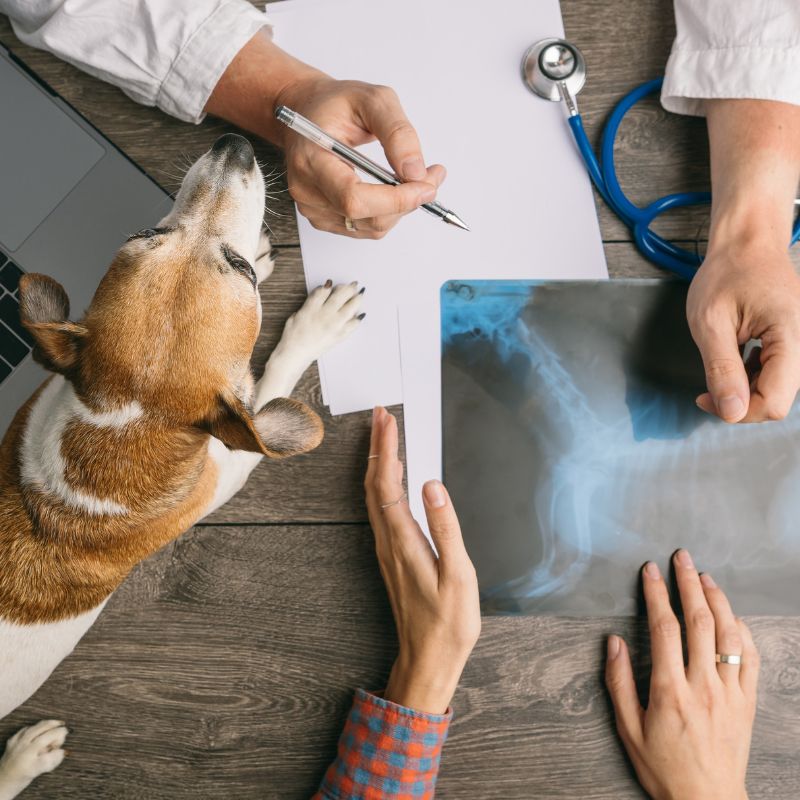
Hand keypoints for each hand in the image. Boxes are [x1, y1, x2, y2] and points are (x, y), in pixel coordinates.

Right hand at [206, 33, 443, 238]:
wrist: (306, 113)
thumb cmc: (334, 105)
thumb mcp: (372, 99)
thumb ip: (397, 132)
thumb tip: (415, 171)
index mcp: (311, 159)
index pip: (353, 198)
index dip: (395, 199)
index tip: (426, 185)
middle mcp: (307, 190)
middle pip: (366, 218)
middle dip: (407, 202)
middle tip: (432, 177)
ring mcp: (314, 209)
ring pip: (372, 227)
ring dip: (401, 208)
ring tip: (414, 179)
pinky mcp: (325, 219)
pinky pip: (367, 228)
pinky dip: (389, 212)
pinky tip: (393, 190)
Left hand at [364, 407, 480, 714]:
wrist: (427, 658)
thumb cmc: (448, 622)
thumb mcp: (458, 575)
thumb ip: (445, 528)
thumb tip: (432, 486)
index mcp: (403, 541)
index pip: (388, 483)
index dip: (386, 449)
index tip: (386, 420)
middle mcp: (388, 541)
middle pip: (374, 484)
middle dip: (377, 447)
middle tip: (381, 416)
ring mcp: (386, 549)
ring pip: (373, 496)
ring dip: (377, 463)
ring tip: (384, 438)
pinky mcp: (391, 556)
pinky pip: (379, 510)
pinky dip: (381, 484)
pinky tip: (390, 479)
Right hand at [606, 550, 758, 799]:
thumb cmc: (664, 767)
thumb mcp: (628, 729)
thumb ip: (619, 683)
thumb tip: (613, 642)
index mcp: (670, 691)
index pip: (664, 628)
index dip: (656, 594)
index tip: (650, 571)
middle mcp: (704, 686)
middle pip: (699, 621)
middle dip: (688, 583)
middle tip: (681, 558)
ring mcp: (730, 693)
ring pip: (728, 634)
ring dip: (717, 599)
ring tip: (705, 576)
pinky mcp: (748, 703)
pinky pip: (751, 659)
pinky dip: (742, 631)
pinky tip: (732, 616)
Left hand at [687, 242, 799, 421]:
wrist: (747, 244)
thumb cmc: (727, 273)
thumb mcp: (710, 323)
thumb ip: (722, 369)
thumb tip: (731, 412)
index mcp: (791, 335)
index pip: (774, 402)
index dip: (738, 410)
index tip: (705, 398)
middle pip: (777, 399)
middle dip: (739, 402)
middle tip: (707, 388)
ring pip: (777, 390)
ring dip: (745, 390)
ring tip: (722, 366)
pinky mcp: (795, 343)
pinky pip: (778, 375)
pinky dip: (753, 377)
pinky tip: (737, 360)